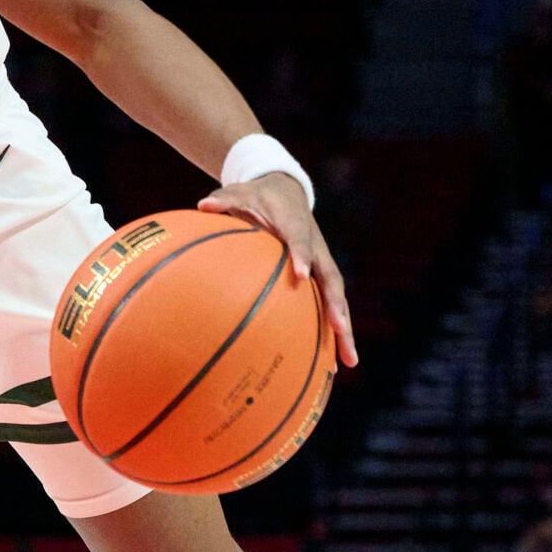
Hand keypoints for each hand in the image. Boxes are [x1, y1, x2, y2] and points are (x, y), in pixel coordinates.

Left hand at [197, 172, 357, 368]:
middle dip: (337, 305)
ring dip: (344, 329)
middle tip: (340, 330)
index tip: (300, 275)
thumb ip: (224, 201)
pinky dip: (333, 330)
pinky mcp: (320, 275)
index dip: (301, 256)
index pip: (300, 241)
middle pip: (331, 280)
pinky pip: (329, 304)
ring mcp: (321, 263)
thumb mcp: (240, 193)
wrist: (286, 189)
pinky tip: (333, 361)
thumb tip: (202, 205)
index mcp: (296, 226)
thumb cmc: (258, 196)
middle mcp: (316, 248)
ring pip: (336, 298)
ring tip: (349, 362)